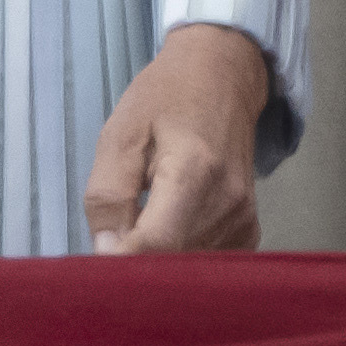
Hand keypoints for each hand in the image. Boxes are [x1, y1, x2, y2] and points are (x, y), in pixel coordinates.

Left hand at [77, 25, 275, 253]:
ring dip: (156, 260)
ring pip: (187, 267)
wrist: (224, 77)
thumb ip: (107, 194)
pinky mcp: (249, 228)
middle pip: (171, 262)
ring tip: (138, 227)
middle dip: (134, 263)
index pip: (155, 244)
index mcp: (194, 173)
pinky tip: (166, 231)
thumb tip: (107, 251)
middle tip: (111, 238)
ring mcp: (244, 218)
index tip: (95, 259)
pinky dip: (180, 257)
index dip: (118, 261)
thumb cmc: (167, 98)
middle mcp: (228, 203)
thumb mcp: (120, 135)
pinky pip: (206, 263)